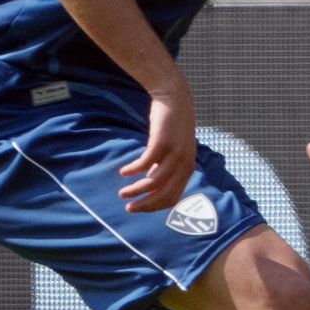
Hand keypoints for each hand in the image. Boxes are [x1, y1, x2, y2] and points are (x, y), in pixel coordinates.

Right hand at [119, 78, 197, 211]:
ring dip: (136, 190)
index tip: (139, 208)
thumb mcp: (172, 152)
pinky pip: (145, 163)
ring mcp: (175, 154)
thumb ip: (164, 168)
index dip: (154, 207)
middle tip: (129, 208)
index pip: (172, 198)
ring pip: (153, 182)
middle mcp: (184, 164)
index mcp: (187, 169)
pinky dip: (134, 170)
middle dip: (145, 204)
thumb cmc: (171, 128)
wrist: (175, 100)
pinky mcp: (163, 143)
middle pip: (164, 194)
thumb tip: (151, 187)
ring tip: (122, 193)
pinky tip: (124, 172)